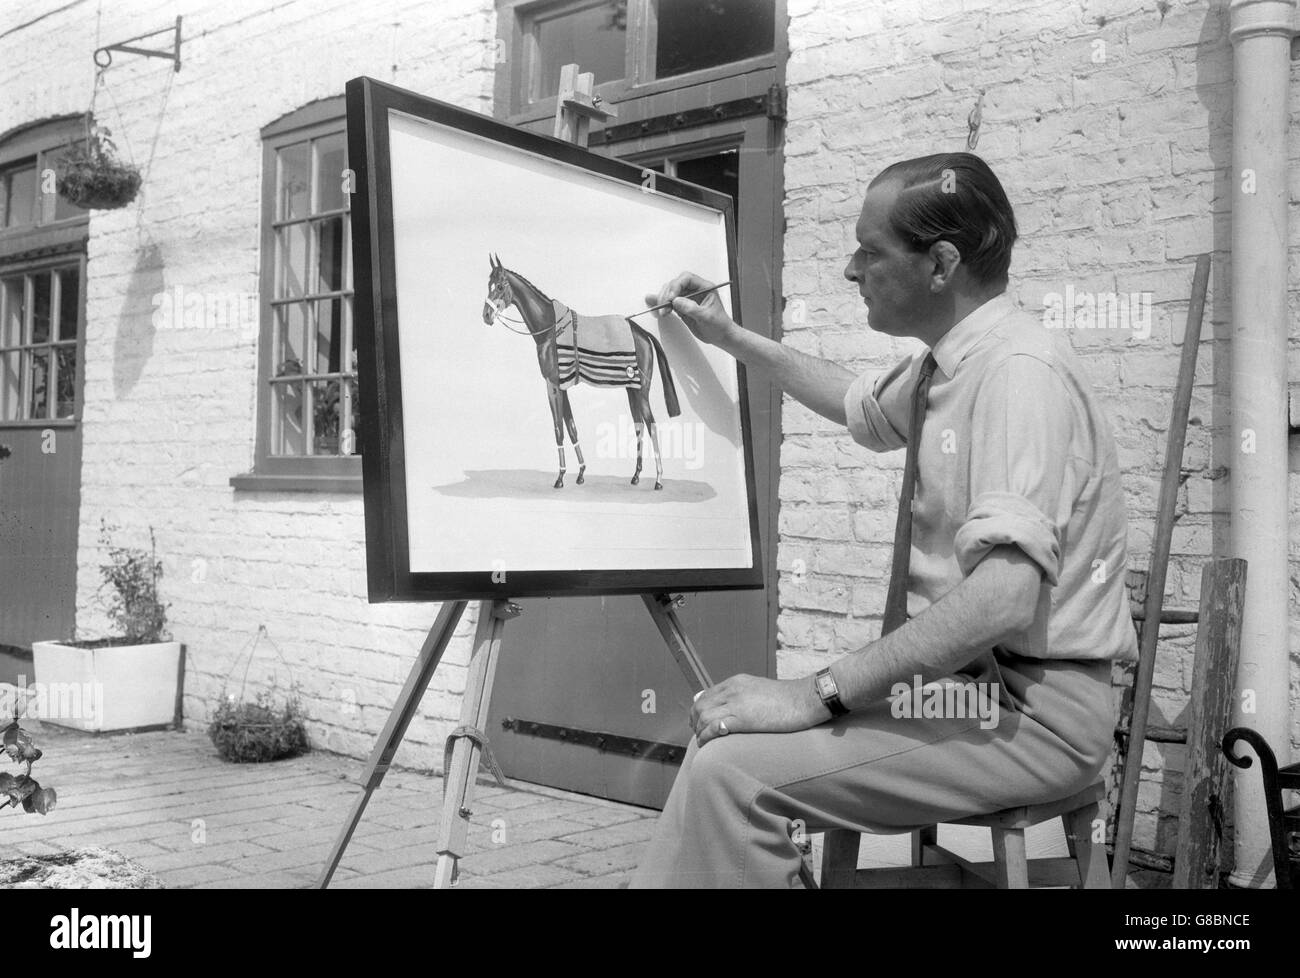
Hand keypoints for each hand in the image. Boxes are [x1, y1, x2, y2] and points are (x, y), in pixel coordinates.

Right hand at [645, 271, 737, 346]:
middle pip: (676, 284)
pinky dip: (662, 304)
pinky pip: (669, 302)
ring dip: (663, 300)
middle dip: (668, 294)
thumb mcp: (707, 317)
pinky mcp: (682, 307)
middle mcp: (695, 290)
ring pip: (671, 292)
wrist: (720, 336)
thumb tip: (677, 301)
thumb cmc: (719, 325)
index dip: (677, 286)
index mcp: (705, 287)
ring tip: (662, 311)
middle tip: (664, 307)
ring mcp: (688, 298)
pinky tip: (653, 303)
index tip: (671, 298)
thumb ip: (691, 308)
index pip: (687, 279)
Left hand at [690, 674, 830, 746]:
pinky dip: (706, 736)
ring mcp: (737, 702)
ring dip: (699, 731)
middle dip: (694, 722)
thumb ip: (743, 696)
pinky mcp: (743, 717)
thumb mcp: (759, 690)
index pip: (706, 695)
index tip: (698, 723)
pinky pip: (715, 726)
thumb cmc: (787, 700)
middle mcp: (732, 690)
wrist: (805, 699)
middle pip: (700, 705)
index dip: (698, 711)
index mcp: (736, 682)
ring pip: (704, 716)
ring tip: (703, 741)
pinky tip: (707, 743)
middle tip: (698, 734)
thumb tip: (731, 710)